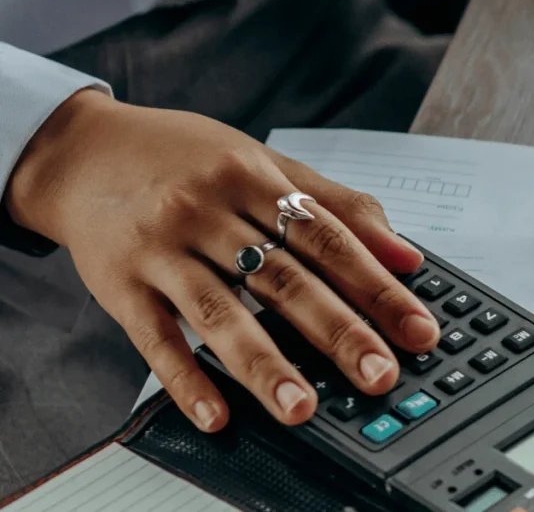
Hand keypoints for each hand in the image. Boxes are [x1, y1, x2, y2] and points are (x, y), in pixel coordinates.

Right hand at [4, 90, 439, 431]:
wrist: (83, 150)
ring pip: (220, 312)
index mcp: (253, 176)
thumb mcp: (262, 161)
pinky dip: (186, 379)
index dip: (378, 286)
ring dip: (264, 364)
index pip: (329, 238)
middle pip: (284, 278)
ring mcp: (161, 249)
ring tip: (302, 407)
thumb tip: (405, 252)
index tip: (417, 328)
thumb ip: (335, 203)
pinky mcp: (119, 285)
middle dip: (338, 331)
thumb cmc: (183, 157)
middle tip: (379, 374)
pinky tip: (218, 414)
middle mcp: (207, 210)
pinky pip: (155, 339)